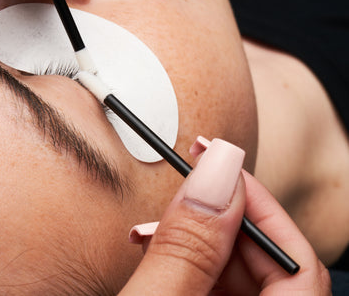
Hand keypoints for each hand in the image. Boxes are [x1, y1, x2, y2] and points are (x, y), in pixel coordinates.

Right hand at [121, 137, 330, 294]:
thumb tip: (218, 172)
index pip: (297, 262)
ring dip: (194, 245)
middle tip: (182, 193)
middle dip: (217, 223)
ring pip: (238, 275)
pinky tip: (157, 255)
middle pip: (267, 265)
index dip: (258, 205)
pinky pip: (213, 288)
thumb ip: (188, 248)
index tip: (218, 166)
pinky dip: (188, 267)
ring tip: (152, 231)